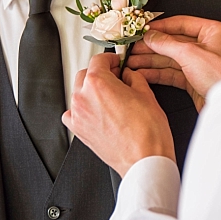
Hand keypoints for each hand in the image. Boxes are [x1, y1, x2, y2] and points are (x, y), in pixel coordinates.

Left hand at [63, 53, 174, 176]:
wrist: (144, 160)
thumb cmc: (147, 133)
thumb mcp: (146, 94)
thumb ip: (133, 77)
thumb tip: (128, 75)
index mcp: (98, 83)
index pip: (99, 60)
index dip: (111, 59)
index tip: (116, 62)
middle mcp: (83, 97)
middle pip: (86, 74)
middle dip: (101, 73)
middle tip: (116, 78)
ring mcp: (78, 115)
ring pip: (78, 92)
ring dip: (91, 90)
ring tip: (110, 97)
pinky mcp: (78, 131)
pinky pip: (73, 113)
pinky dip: (82, 109)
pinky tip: (96, 112)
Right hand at [123, 15, 220, 108]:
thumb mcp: (191, 54)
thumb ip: (167, 43)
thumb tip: (150, 35)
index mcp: (214, 32)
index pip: (181, 24)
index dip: (160, 27)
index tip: (142, 30)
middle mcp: (208, 46)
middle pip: (173, 42)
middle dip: (152, 46)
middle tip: (133, 48)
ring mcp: (201, 64)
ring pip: (171, 59)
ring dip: (150, 60)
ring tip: (132, 62)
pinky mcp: (195, 80)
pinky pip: (172, 73)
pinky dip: (157, 73)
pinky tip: (143, 73)